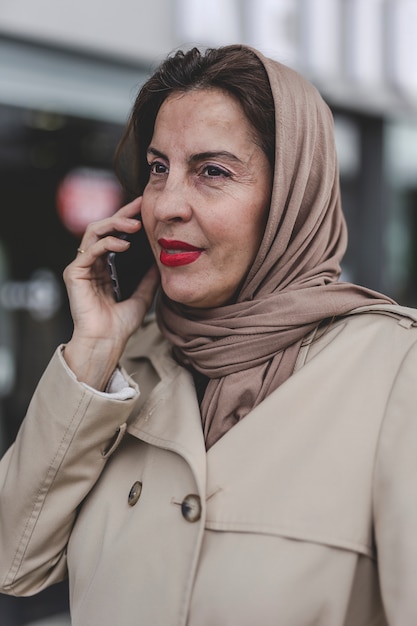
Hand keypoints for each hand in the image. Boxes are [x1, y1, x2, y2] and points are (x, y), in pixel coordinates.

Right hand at [62, 197, 159, 389]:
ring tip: (134, 225)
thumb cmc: (120, 325)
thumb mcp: (143, 296)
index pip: (115, 235)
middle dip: (122, 215)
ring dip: (114, 225)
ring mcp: (81, 268)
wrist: (107, 342)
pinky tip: (123, 243)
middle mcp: (91, 264)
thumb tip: (162, 260)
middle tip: (140, 207)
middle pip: (103, 228)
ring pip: (93, 233)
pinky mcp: (74, 274)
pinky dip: (106, 243)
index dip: (128, 220)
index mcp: (105, 267)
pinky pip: (89, 250)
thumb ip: (149, 278)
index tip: (145, 209)